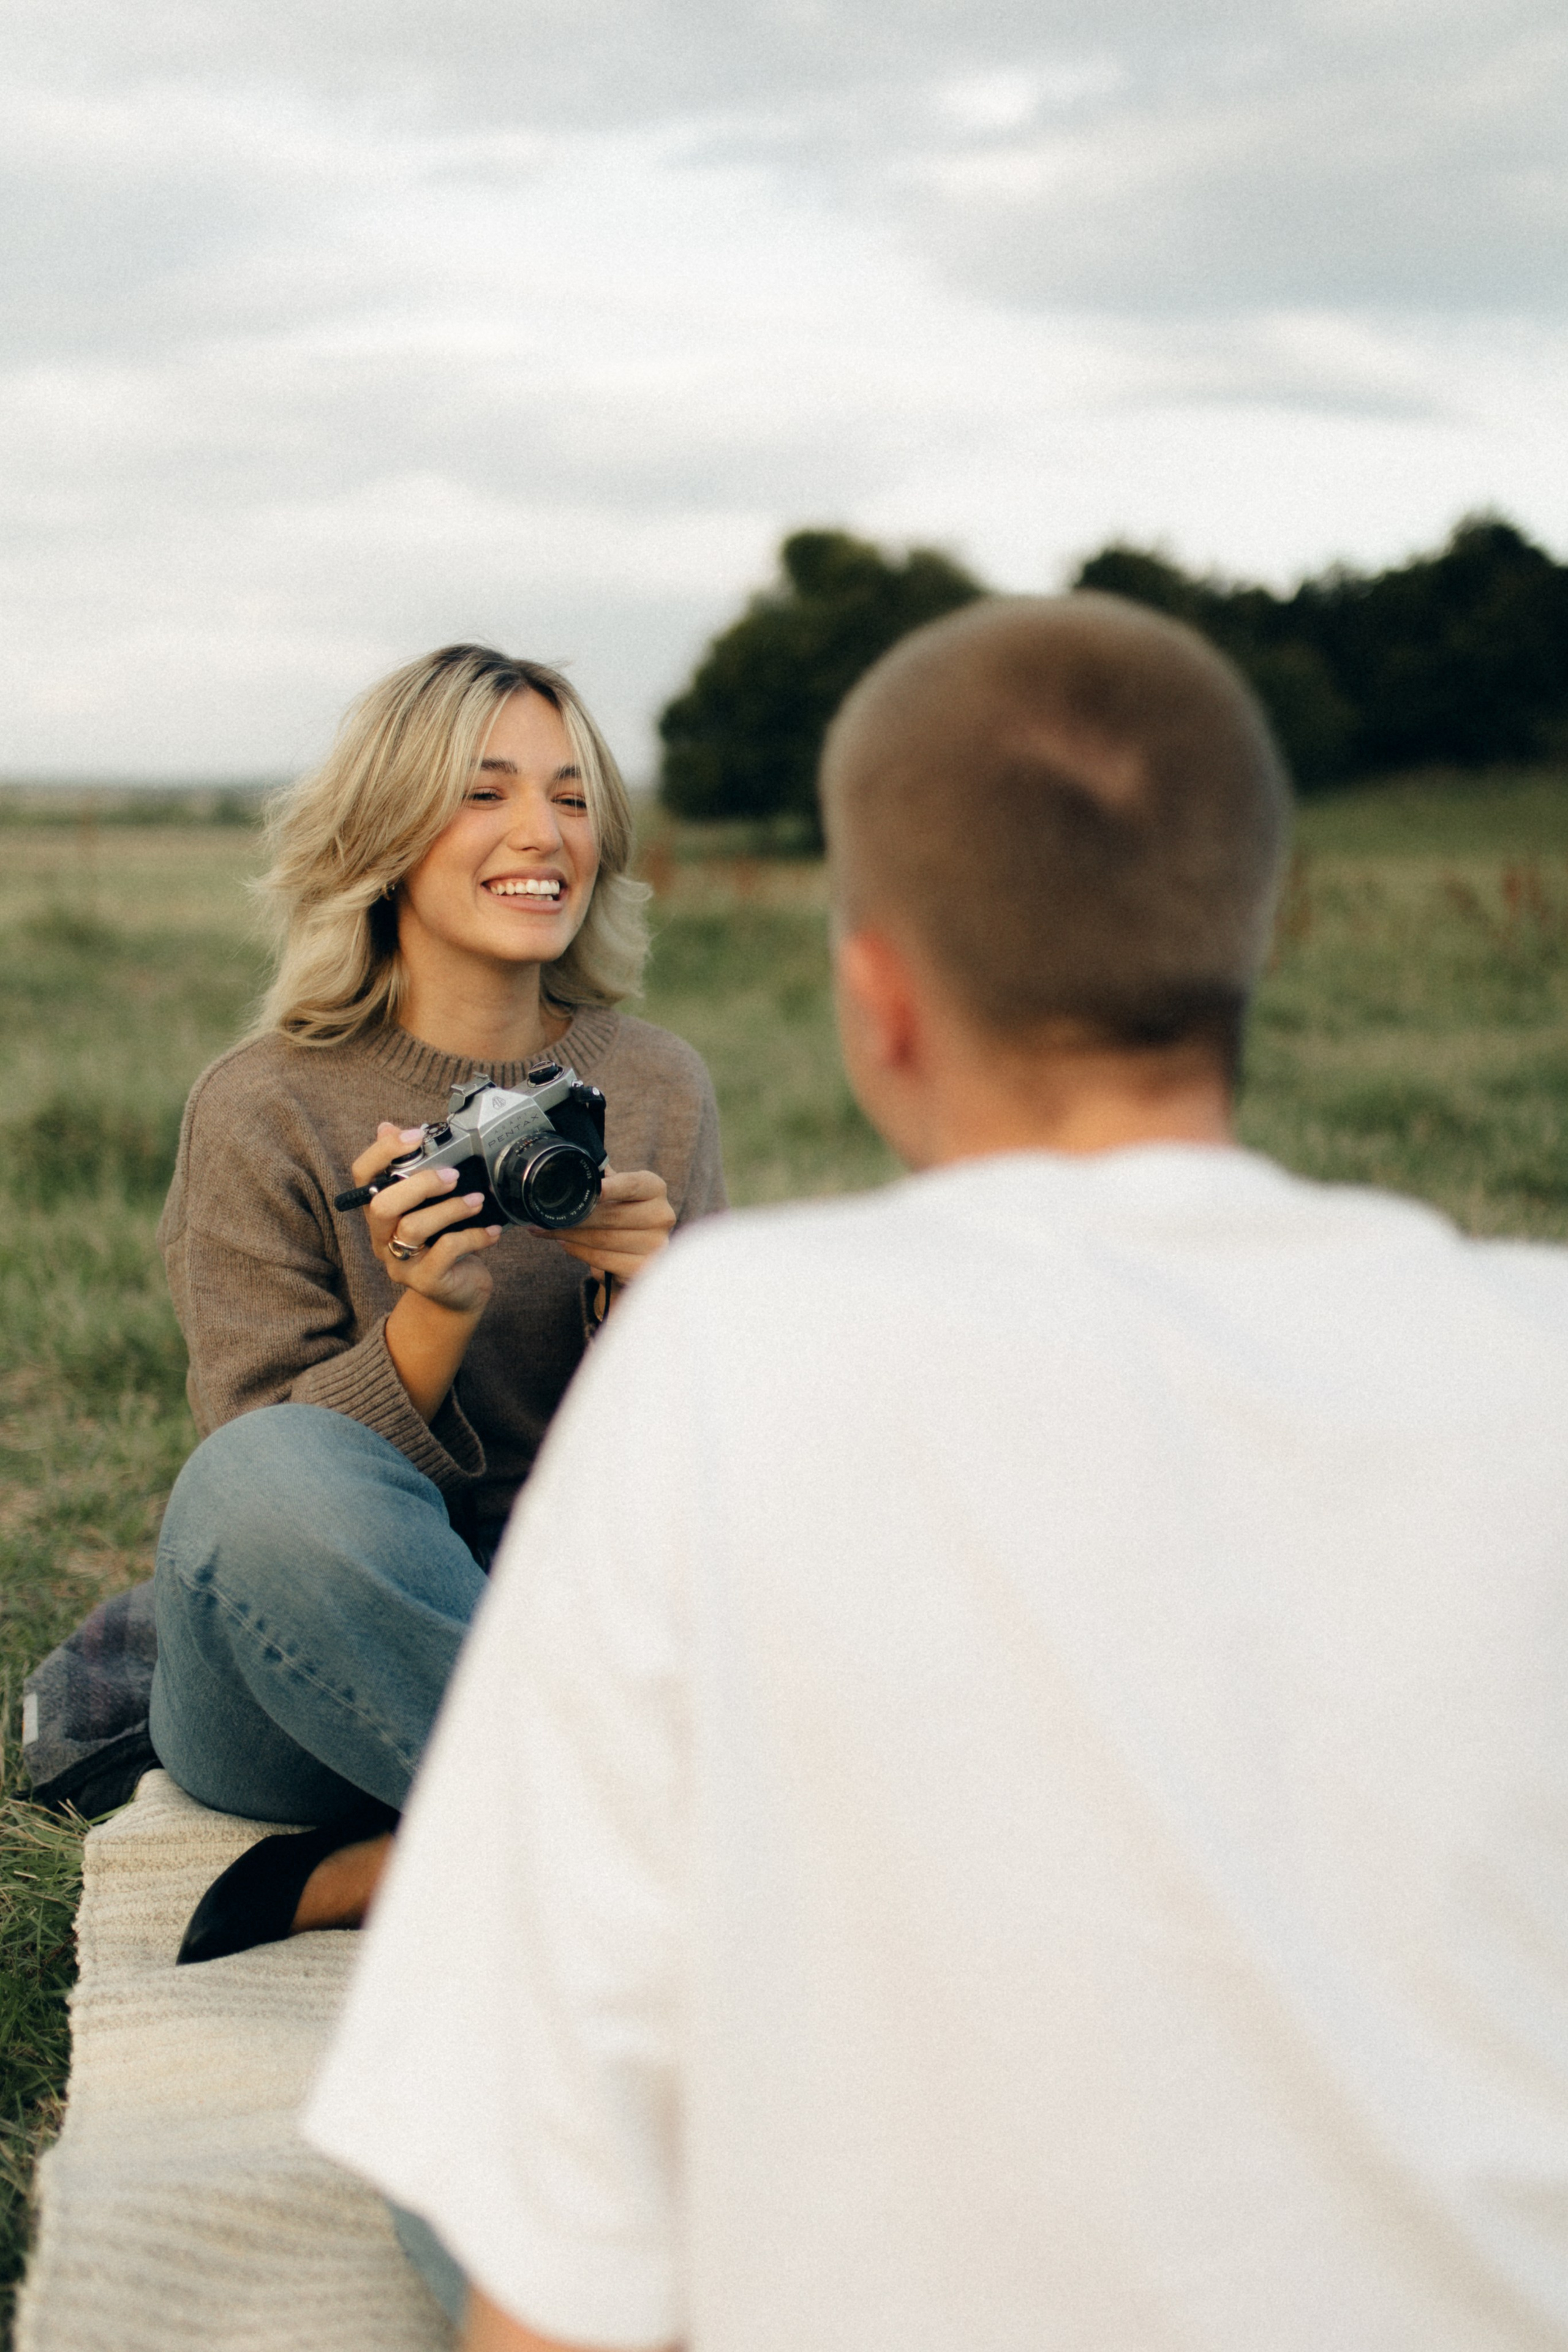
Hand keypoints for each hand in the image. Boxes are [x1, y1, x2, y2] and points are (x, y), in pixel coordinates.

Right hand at [351, 1124, 500, 1319]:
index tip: (415, 1135)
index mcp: (381, 1213)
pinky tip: (492, 1231)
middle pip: (382, 1205)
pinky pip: (446, 1251)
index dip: (382, 1152)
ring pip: (413, 1227)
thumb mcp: (430, 1206)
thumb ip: (413, 1171)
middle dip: (419, 1184)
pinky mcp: (425, 1281)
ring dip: (450, 1208)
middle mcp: (382, 1238)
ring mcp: (400, 1263)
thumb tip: (388, 1126)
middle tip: (453, 1176)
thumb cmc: (444, 1245)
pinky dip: (474, 1236)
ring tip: (477, 1201)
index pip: (363, 1177)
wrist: (459, 1295)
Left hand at [541, 1167, 674, 1284]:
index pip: (633, 1185)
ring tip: (546, 1230)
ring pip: (603, 1239)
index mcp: (655, 1189)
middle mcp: (662, 1216)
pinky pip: (602, 1259)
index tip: (595, 1188)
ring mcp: (655, 1245)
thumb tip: (571, 1169)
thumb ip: (602, 1180)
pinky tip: (565, 1244)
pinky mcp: (642, 1268)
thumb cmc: (619, 1216)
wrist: (632, 1254)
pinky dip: (579, 1251)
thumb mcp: (615, 1193)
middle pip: (612, 1216)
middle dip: (574, 1217)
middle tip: (544, 1217)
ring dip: (569, 1235)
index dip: (613, 1187)